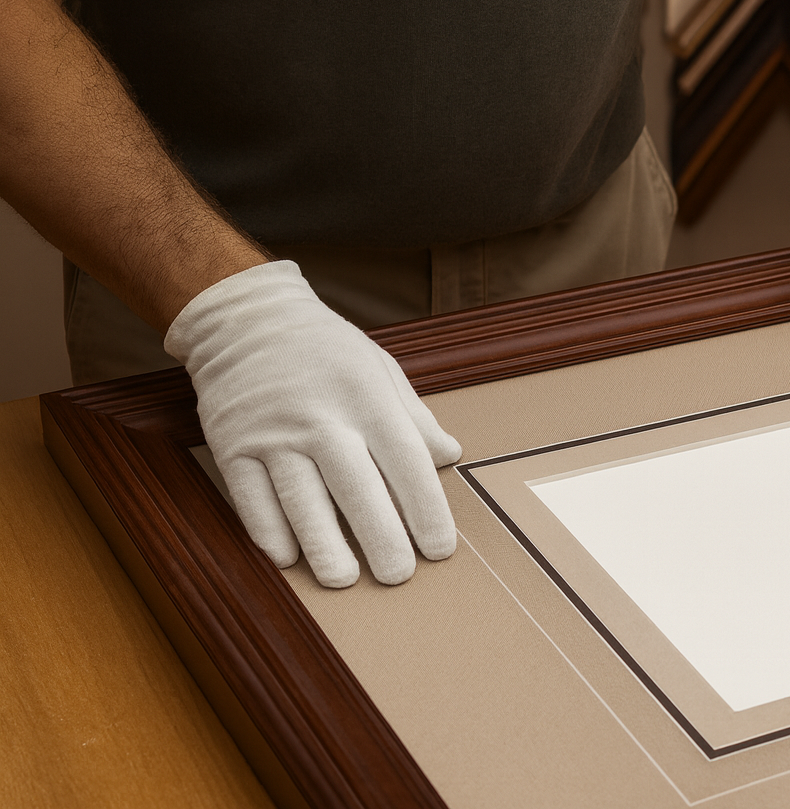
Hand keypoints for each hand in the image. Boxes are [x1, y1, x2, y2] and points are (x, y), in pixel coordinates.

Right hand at [165, 261, 460, 586]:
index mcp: (365, 395)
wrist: (247, 318)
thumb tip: (449, 455)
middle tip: (398, 576)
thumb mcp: (379, 368)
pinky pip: (250, 497)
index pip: (405, 459)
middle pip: (355, 485)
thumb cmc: (325, 349)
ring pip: (300, 498)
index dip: (426, 507)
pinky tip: (288, 559)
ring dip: (323, 543)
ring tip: (343, 579)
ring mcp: (272, 433)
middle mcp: (319, 416)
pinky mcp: (232, 446)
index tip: (440, 548)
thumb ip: (413, 416)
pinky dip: (268, 531)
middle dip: (380, 535)